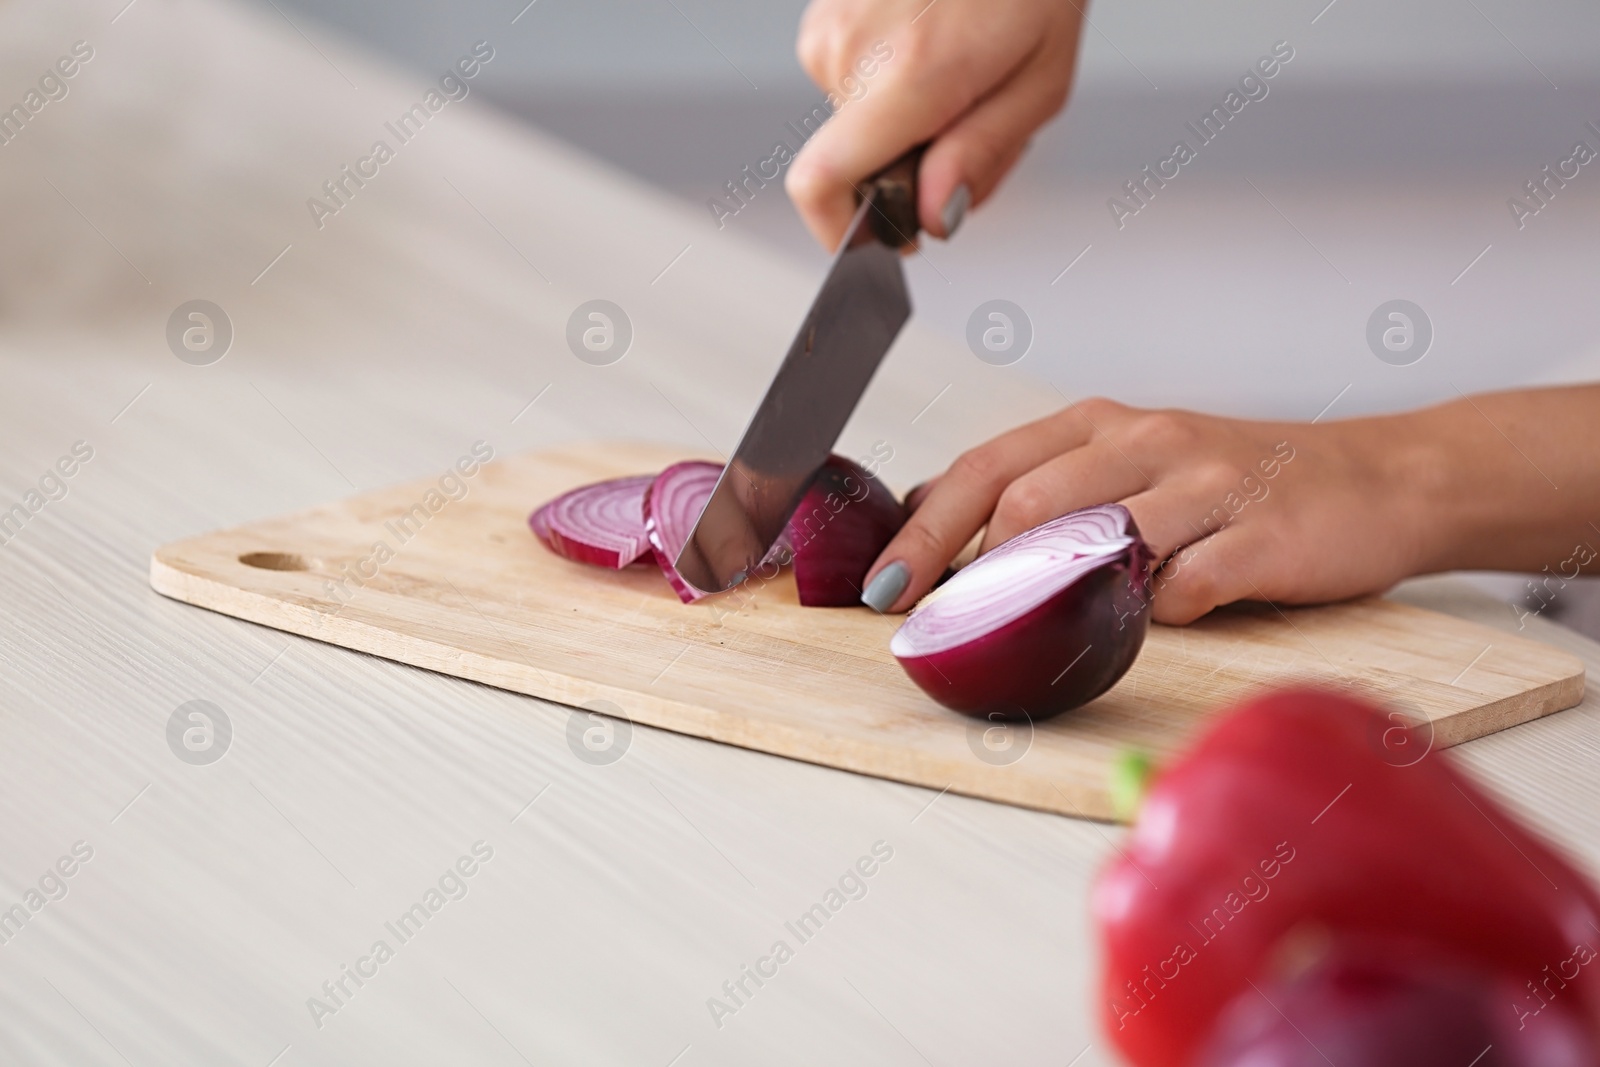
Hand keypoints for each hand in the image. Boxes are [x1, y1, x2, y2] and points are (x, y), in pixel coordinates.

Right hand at [786, 0, 1083, 249]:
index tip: (878, 244)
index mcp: (908, 73)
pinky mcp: (824, 16)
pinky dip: (892, 87)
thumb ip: (982, 158)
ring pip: (856, 125)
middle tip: (970, 123)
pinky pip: (850, 84)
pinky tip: (934, 46)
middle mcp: (852, 51)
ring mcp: (829, 28)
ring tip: (960, 72)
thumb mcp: (1039, 81)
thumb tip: (934, 221)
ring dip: (907, 123)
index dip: (840, 233)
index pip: (822, 181)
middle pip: (858, 163)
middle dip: (911, 167)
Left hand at [862, 398, 1448, 624]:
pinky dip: (1157, 612)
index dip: (921, 532)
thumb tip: (937, 532)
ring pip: (1097, 535)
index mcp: (1100, 424)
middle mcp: (1146, 441)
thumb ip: (1049, 493)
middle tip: (930, 629)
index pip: (984, 468)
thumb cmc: (1238, 484)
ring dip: (1046, 593)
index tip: (879, 590)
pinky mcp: (1264, 533)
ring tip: (1018, 635)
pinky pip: (1188, 583)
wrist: (1378, 479)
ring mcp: (1208, 484)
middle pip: (1024, 501)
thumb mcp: (1133, 467)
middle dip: (961, 572)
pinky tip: (1154, 623)